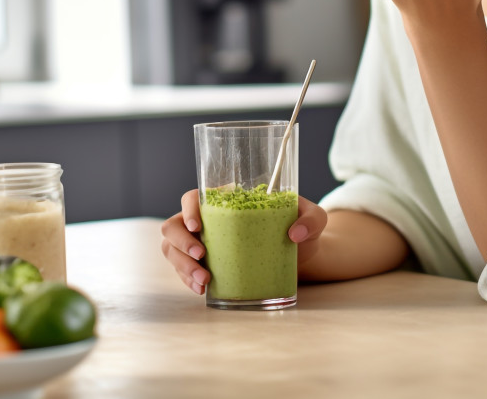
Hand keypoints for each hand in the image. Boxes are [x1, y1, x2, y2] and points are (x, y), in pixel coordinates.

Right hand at [159, 190, 328, 294]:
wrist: (301, 256)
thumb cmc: (301, 228)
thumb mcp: (314, 218)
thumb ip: (313, 218)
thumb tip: (295, 233)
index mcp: (225, 201)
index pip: (192, 197)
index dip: (188, 209)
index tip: (197, 225)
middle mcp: (207, 221)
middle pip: (173, 225)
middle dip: (181, 243)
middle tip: (203, 256)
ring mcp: (202, 243)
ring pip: (172, 250)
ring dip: (182, 265)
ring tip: (203, 281)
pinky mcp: (205, 266)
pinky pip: (183, 270)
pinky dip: (187, 280)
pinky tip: (201, 289)